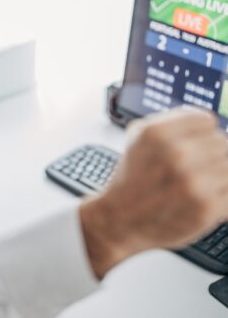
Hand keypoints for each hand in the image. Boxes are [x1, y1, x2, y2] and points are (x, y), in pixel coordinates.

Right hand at [80, 108, 227, 278]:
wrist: (121, 218)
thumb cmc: (133, 176)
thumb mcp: (137, 137)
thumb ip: (172, 121)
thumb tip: (210, 121)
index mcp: (157, 133)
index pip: (207, 120)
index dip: (198, 133)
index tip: (190, 144)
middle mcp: (176, 154)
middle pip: (221, 141)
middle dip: (207, 153)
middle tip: (190, 166)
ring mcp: (193, 182)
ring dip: (214, 174)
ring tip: (192, 183)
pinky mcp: (207, 208)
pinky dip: (219, 195)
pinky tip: (198, 198)